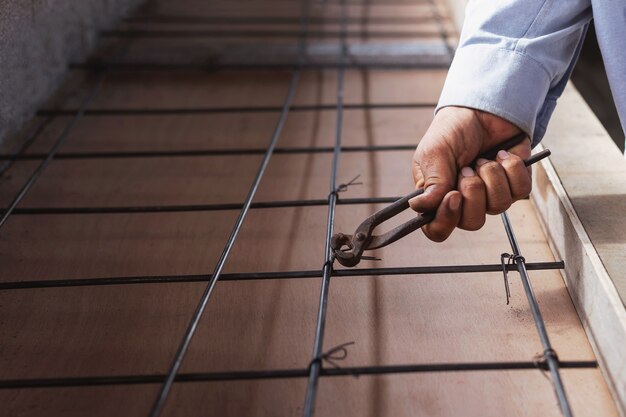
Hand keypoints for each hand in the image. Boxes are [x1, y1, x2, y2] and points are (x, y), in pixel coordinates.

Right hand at [410, 106, 531, 241]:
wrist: (481, 109)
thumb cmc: (452, 131)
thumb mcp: (434, 153)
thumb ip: (431, 183)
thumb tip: (419, 207)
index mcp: (438, 198)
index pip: (438, 229)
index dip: (446, 220)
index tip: (453, 196)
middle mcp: (464, 202)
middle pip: (472, 223)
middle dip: (473, 193)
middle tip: (468, 169)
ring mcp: (490, 195)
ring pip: (499, 207)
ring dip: (492, 176)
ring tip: (484, 158)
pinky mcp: (514, 184)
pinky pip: (520, 190)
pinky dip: (512, 168)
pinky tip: (502, 154)